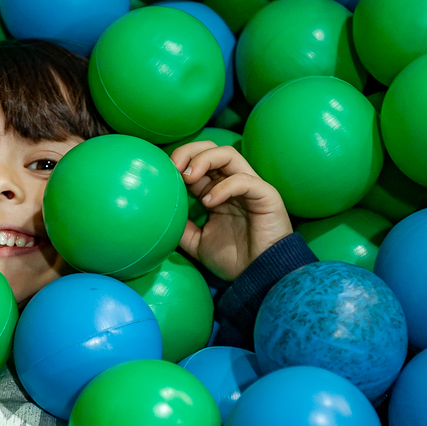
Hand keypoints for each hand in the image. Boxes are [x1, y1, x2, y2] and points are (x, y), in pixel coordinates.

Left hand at [170, 141, 292, 279]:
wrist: (260, 276)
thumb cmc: (233, 259)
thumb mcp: (197, 242)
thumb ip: (182, 227)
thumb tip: (160, 216)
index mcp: (216, 191)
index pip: (197, 162)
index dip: (179, 161)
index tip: (162, 173)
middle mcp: (232, 184)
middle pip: (212, 149)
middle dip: (189, 152)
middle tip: (173, 168)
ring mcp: (250, 187)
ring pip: (228, 155)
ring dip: (204, 159)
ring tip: (188, 177)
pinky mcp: (266, 195)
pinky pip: (244, 180)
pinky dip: (223, 186)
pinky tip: (209, 202)